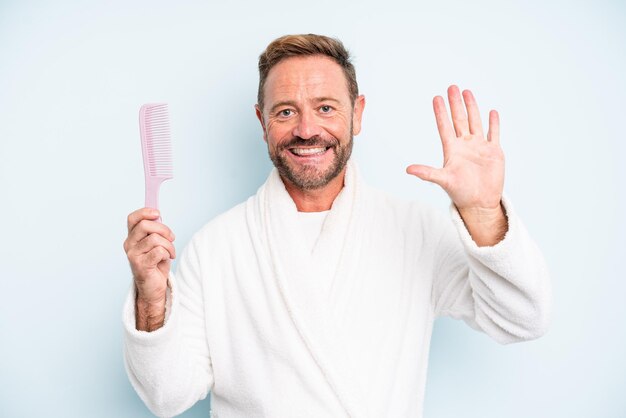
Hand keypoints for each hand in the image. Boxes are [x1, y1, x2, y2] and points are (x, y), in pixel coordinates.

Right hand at [123, 208, 175, 329]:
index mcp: (132, 237)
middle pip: (145, 225)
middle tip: (171, 238)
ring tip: (170, 252)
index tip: (157, 213)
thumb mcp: (156, 244)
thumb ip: (155, 231)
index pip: (132, 219)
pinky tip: (168, 259)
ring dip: (169, 245)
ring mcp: (133, 255)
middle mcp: (129, 245)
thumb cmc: (156, 264)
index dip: (144, 212)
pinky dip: (167, 253)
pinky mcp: (140, 265)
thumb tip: (158, 216)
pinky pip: (159, 251)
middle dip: (164, 229)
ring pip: (155, 239)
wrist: (153, 288)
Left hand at [407, 85, 506, 244]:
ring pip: (475, 122)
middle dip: (455, 103)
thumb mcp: (443, 180)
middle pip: (459, 120)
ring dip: (472, 107)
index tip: (436, 98)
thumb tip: (408, 169)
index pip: (445, 126)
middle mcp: (465, 145)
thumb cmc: (460, 193)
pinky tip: (492, 112)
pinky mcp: (494, 152)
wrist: (480, 203)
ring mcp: (479, 147)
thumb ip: (427, 173)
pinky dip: (493, 123)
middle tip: (451, 87)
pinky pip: (494, 133)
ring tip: (467, 92)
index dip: (440, 112)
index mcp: (452, 150)